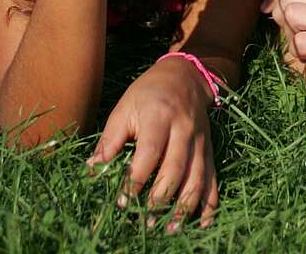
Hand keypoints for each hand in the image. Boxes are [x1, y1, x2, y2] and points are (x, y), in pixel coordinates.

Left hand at [86, 57, 217, 232]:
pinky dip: (209, 204)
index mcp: (159, 117)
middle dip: (161, 199)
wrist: (185, 77)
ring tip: (170, 229)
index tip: (123, 201)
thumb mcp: (124, 108)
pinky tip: (201, 224)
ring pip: (196, 179)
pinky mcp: (209, 151)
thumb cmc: (148, 93)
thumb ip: (110, 139)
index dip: (137, 179)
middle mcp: (183, 131)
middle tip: (146, 222)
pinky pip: (212, 179)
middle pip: (175, 169)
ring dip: (185, 207)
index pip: (149, 153)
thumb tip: (92, 169)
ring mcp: (200, 142)